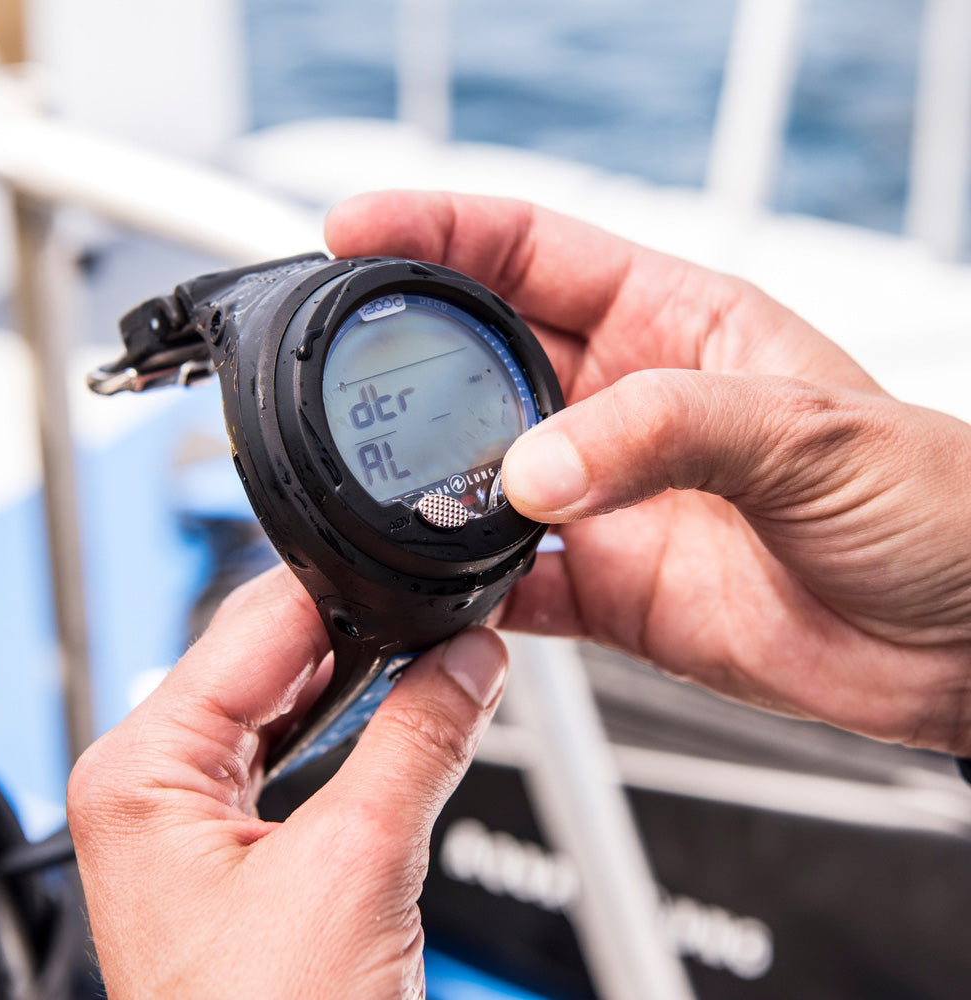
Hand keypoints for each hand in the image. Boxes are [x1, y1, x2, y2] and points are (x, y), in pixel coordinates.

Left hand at [67, 566, 506, 998]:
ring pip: (289, 700)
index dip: (345, 594)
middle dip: (359, 632)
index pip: (255, 629)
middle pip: (269, 657)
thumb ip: (420, 739)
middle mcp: (156, 781)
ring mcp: (194, 812)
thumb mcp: (358, 864)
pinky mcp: (239, 843)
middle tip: (439, 618)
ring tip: (432, 656)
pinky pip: (300, 748)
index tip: (418, 579)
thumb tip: (468, 660)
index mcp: (144, 769)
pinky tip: (399, 709)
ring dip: (363, 677)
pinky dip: (354, 725)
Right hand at [326, 191, 970, 755]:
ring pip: (482, 476)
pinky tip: (443, 588)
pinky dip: (468, 588)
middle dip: (411, 365)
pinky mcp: (608, 585)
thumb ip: (663, 431)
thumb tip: (532, 469)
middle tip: (354, 384)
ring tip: (388, 492)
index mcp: (674, 323)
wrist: (966, 644)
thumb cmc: (937, 507)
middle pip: (483, 362)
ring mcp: (609, 498)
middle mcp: (627, 406)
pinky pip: (511, 581)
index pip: (528, 251)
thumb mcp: (807, 431)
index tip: (356, 231)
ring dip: (432, 486)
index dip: (437, 230)